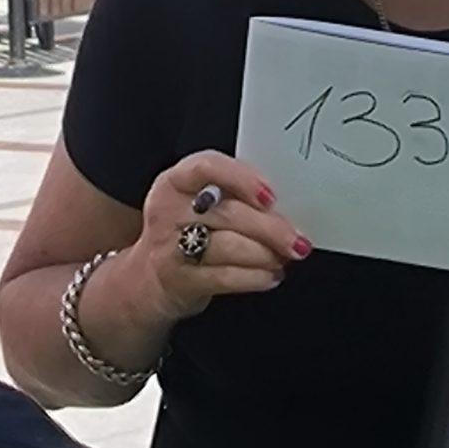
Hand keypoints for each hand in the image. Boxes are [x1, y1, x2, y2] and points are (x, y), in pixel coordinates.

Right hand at [123, 151, 308, 326]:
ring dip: (265, 254)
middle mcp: (168, 210)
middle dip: (270, 228)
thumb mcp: (201, 204)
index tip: (271, 196)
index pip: (208, 167)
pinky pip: (225, 277)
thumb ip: (235, 197)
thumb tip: (285, 209)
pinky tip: (270, 276)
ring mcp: (170, 247)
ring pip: (228, 246)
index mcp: (176, 181)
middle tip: (297, 240)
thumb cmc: (188, 233)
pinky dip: (255, 278)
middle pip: (227, 213)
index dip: (243, 179)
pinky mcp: (179, 280)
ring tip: (283, 258)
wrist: (151, 280)